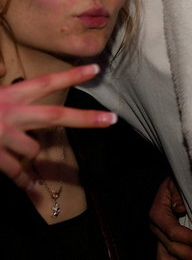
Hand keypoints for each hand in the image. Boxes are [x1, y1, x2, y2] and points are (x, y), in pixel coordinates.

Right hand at [0, 64, 116, 188]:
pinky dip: (22, 182)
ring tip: (19, 147)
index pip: (47, 81)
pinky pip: (14, 172)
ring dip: (31, 151)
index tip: (95, 68)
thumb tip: (1, 70)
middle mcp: (11, 114)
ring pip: (33, 148)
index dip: (71, 75)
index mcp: (9, 95)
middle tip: (112, 120)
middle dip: (86, 119)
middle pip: (56, 116)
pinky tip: (32, 190)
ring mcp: (2, 137)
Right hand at [150, 176, 191, 259]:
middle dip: (187, 255)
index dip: (189, 239)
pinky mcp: (160, 238)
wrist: (169, 183)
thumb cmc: (175, 181)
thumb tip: (180, 209)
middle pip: (169, 246)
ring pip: (161, 256)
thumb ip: (178, 194)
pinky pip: (163, 254)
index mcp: (158, 213)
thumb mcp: (176, 182)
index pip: (173, 231)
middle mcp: (155, 226)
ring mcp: (156, 234)